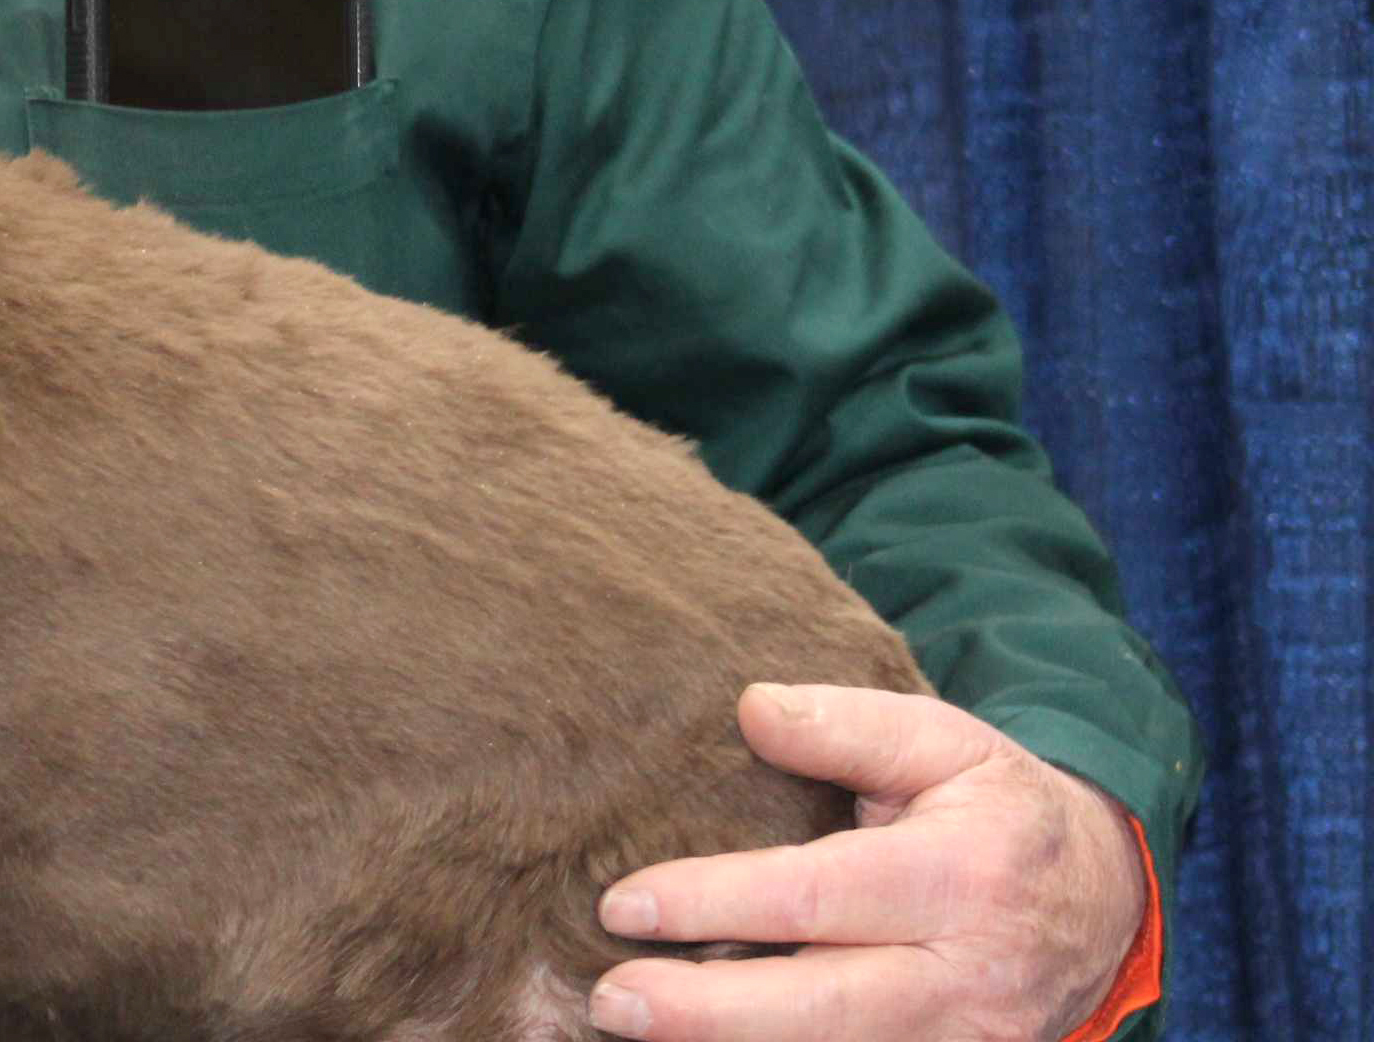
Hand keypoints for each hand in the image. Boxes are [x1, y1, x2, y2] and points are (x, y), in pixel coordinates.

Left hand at [589, 682, 1145, 1041]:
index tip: (622, 904)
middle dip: (710, 1012)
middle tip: (613, 1000)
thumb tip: (752, 709)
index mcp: (961, 877)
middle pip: (825, 1008)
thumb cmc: (996, 807)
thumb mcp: (944, 739)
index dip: (715, 903)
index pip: (817, 897)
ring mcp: (967, 1041)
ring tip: (638, 1034)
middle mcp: (965, 976)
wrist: (1104, 899)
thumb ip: (849, 724)